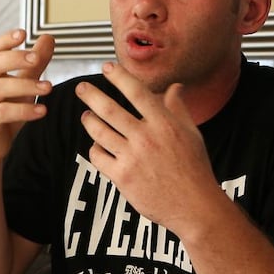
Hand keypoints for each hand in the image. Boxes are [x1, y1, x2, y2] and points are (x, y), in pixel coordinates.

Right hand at [0, 30, 54, 162]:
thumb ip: (34, 64)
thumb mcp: (22, 87)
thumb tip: (48, 38)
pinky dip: (24, 110)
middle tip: (37, 58)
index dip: (6, 40)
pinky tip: (42, 111)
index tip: (23, 33)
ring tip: (48, 87)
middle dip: (16, 58)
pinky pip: (3, 112)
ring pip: (1, 87)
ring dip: (27, 86)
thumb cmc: (4, 114)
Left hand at [75, 62, 221, 234]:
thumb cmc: (194, 168)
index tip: (106, 67)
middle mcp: (146, 138)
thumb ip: (177, 108)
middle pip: (109, 109)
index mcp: (164, 124)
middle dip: (91, 95)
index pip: (137, 93)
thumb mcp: (191, 133)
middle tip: (80, 88)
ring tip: (86, 115)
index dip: (119, 77)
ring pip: (99, 132)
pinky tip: (97, 144)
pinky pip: (98, 156)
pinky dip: (94, 148)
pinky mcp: (122, 177)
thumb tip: (174, 86)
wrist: (194, 206)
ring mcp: (132, 158)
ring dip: (89, 120)